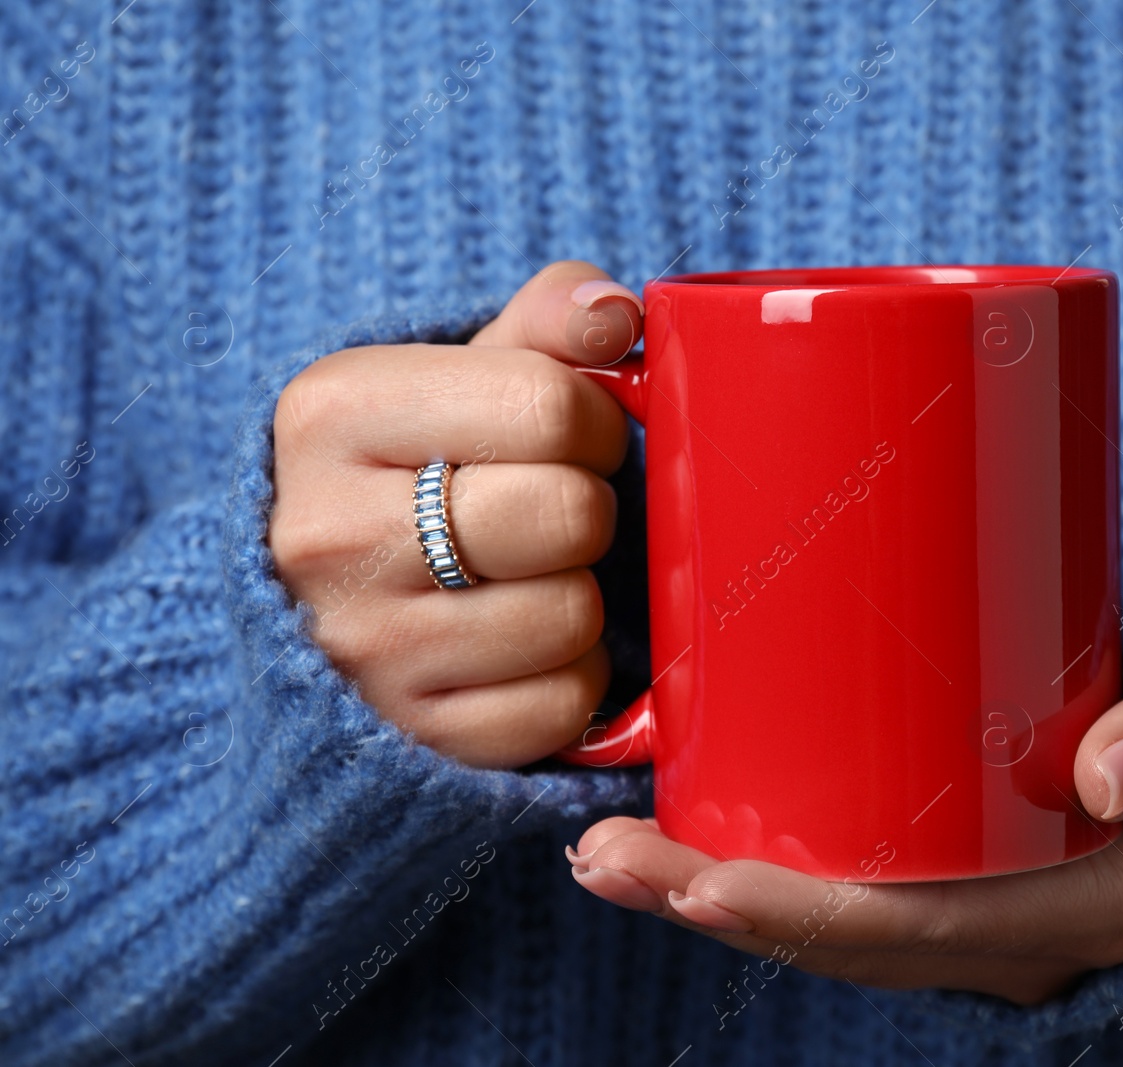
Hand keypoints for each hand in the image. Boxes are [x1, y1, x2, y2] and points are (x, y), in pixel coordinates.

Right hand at [269, 261, 642, 767]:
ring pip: (573, 616)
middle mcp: (329, 533)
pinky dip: (568, 678)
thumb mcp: (467, 373)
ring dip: (580, 594)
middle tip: (555, 512)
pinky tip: (522, 648)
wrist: (330, 603)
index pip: (550, 405)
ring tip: (530, 578)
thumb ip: (548, 324)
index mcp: (334, 413)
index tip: (570, 438)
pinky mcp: (414, 733)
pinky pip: (562, 703)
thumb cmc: (428, 469)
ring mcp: (365, 647)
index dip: (595, 421)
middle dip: (589, 508)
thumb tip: (616, 316)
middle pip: (569, 513)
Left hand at [568, 652, 1122, 1004]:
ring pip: (829, 935)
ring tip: (608, 858)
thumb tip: (1112, 778)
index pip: (909, 929)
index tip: (696, 884)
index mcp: (1074, 912)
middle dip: (711, 904)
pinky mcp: (953, 896)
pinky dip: (759, 889)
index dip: (795, 917)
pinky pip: (847, 911)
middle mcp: (1014, 943)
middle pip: (839, 942)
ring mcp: (979, 930)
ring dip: (712, 900)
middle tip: (602, 855)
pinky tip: (685, 853)